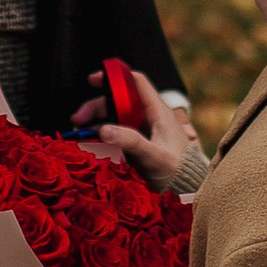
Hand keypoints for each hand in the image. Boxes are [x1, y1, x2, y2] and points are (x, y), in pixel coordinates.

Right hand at [78, 69, 194, 190]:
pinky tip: (91, 142)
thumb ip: (130, 142)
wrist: (188, 190)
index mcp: (158, 112)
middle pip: (119, 101)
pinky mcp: (139, 144)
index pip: (136, 83)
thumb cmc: (178, 171)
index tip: (94, 80)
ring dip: (97, 121)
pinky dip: (103, 134)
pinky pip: (118, 133)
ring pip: (116, 117)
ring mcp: (144, 131)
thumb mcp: (153, 156)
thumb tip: (103, 129)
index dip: (115, 77)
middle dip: (97, 106)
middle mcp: (150, 117)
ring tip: (79, 132)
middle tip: (78, 119)